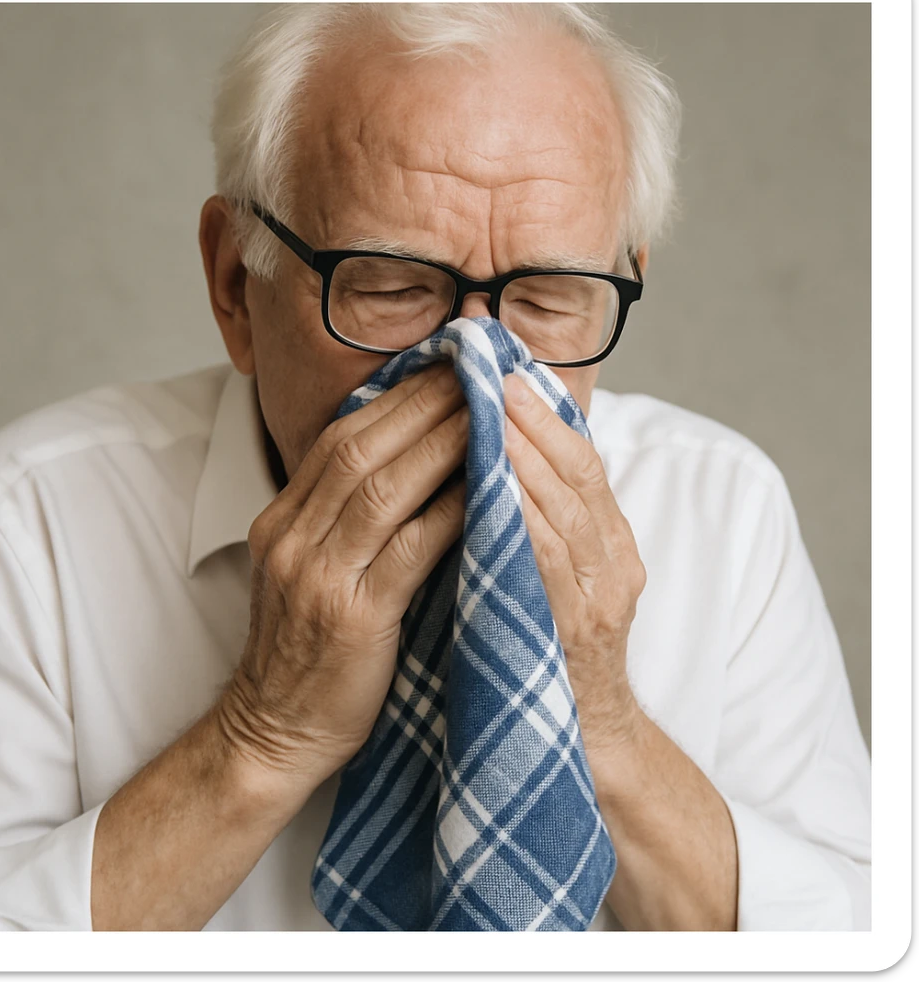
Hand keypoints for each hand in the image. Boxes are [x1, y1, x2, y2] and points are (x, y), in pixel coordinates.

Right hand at [217, 361, 467, 791]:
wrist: (273, 733)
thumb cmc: (306, 653)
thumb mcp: (308, 573)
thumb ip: (344, 521)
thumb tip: (412, 466)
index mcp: (282, 521)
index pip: (340, 439)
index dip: (395, 399)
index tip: (443, 369)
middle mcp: (291, 538)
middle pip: (359, 449)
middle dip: (421, 404)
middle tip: (474, 372)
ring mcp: (316, 576)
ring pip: (380, 488)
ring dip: (439, 443)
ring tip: (487, 413)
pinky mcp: (352, 618)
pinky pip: (407, 550)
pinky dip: (448, 513)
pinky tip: (485, 488)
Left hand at [502, 373, 645, 749]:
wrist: (578, 737)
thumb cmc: (547, 646)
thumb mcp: (547, 572)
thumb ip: (531, 519)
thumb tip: (488, 454)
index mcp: (608, 540)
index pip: (580, 457)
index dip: (543, 408)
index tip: (501, 365)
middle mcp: (614, 559)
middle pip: (579, 470)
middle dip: (533, 416)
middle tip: (491, 370)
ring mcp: (602, 594)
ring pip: (567, 507)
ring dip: (526, 455)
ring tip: (489, 410)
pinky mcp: (580, 629)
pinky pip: (550, 562)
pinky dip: (524, 518)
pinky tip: (494, 485)